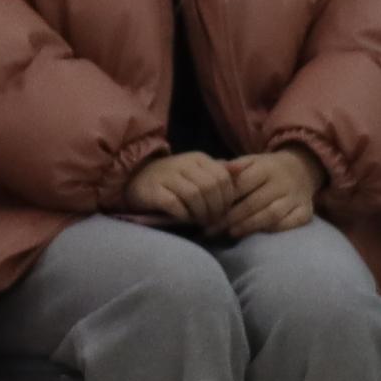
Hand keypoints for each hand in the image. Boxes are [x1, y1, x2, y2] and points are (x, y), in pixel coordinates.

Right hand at [124, 149, 238, 228]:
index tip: (224, 212)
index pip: (223, 178)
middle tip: (213, 221)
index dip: (227, 198)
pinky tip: (185, 219)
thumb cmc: (172, 179)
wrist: (136, 178)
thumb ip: (220, 171)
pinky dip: (184, 215)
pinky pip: (175, 204)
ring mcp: (167, 175)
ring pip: (194, 195)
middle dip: (215, 208)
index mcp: (199, 158)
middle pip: (210, 187)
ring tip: (201, 222)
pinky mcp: (154, 190)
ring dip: (201, 213)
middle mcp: (184, 163)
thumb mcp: (198, 171)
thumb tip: (244, 168)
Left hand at [210, 149, 324, 238]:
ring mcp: (296, 197)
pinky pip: (291, 223)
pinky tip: (259, 234)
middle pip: (254, 202)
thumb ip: (232, 167)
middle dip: (231, 218)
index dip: (223, 200)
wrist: (302, 168)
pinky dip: (274, 229)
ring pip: (271, 214)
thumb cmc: (267, 169)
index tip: (207, 212)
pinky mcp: (306, 210)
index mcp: (266, 167)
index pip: (241, 185)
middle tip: (213, 229)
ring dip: (249, 225)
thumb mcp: (251, 162)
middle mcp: (282, 182)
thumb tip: (215, 167)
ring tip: (232, 233)